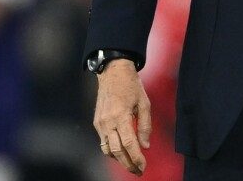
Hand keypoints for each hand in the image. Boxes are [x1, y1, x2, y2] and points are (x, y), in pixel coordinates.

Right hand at [94, 60, 151, 175]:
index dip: (136, 158)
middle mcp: (108, 122)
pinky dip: (112, 150)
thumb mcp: (144, 103)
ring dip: (119, 160)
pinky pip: (103, 142)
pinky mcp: (97, 122)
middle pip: (117, 151)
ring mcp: (100, 123)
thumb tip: (146, 146)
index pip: (129, 144)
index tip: (143, 167)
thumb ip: (145, 126)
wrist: (113, 72)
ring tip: (131, 164)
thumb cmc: (131, 86)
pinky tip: (121, 152)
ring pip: (108, 149)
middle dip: (128, 164)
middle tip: (138, 171)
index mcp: (121, 116)